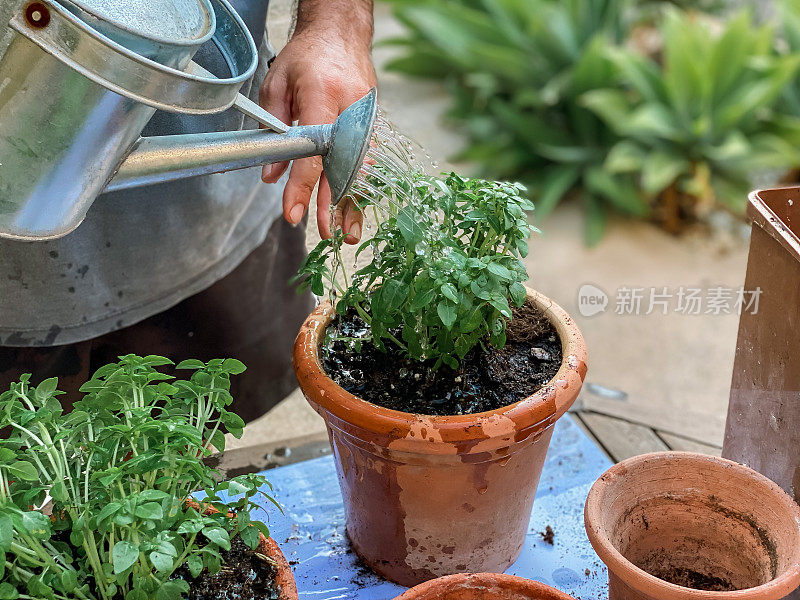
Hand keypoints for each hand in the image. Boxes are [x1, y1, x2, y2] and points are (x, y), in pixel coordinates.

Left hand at [260, 4, 375, 243]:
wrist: (340, 33)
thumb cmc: (306, 57)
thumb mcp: (276, 85)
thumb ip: (273, 130)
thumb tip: (272, 175)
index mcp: (323, 95)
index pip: (312, 153)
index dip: (301, 186)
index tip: (292, 213)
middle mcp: (351, 110)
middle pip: (342, 167)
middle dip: (332, 203)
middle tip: (324, 232)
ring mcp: (367, 118)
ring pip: (361, 169)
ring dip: (353, 203)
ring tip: (348, 233)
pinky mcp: (374, 124)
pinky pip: (368, 161)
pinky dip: (362, 188)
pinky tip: (356, 210)